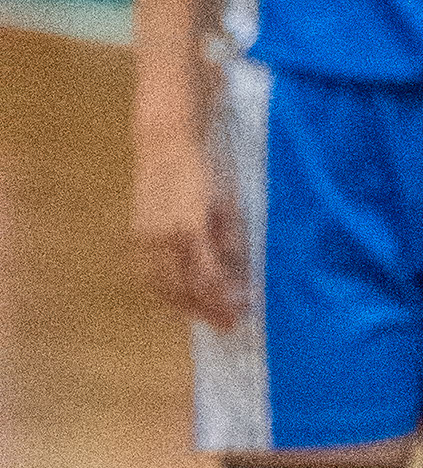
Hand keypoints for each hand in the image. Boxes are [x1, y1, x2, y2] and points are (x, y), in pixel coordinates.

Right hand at [133, 120, 245, 330]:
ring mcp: (146, 237)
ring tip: (204, 315)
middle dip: (205, 311)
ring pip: (161, 286)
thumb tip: (241, 280)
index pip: (209, 282)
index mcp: (192, 230)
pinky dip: (164, 291)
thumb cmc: (206, 171)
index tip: (240, 317)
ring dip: (183, 307)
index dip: (224, 304)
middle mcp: (164, 239)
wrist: (167, 142)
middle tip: (225, 324)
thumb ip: (233, 244)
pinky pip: (148, 273)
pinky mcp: (136, 234)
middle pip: (183, 290)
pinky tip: (179, 297)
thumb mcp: (230, 206)